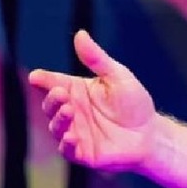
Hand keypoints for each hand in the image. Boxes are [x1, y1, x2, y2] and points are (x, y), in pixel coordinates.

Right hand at [27, 30, 157, 172]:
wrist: (151, 133)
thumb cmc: (134, 102)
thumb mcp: (117, 76)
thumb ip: (96, 59)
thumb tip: (80, 34)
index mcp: (77, 91)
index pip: (53, 83)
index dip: (42, 80)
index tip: (36, 77)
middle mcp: (72, 111)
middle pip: (50, 105)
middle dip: (51, 99)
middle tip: (61, 94)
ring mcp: (75, 132)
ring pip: (56, 127)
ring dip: (58, 119)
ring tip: (68, 110)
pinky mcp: (83, 153)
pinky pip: (68, 150)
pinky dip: (66, 144)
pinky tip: (71, 137)